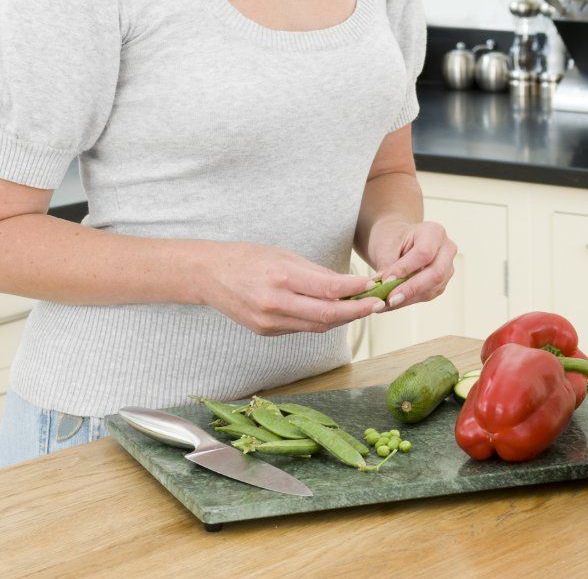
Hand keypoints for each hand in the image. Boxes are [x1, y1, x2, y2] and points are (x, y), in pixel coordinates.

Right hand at [197, 241, 379, 335]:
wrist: (210, 274)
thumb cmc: (248, 258)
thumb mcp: (285, 255)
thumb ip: (317, 273)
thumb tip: (348, 284)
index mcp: (282, 277)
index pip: (329, 289)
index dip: (356, 290)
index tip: (373, 286)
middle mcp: (275, 303)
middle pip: (327, 316)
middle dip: (357, 312)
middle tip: (377, 305)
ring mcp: (269, 322)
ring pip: (316, 327)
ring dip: (341, 319)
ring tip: (360, 309)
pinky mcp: (265, 332)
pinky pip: (300, 329)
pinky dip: (319, 322)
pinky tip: (331, 313)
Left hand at [364, 219, 455, 311]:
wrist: (397, 242)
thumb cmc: (392, 238)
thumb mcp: (385, 246)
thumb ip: (387, 266)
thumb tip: (384, 287)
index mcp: (434, 232)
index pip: (424, 253)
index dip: (405, 269)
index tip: (386, 280)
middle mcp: (446, 249)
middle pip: (436, 273)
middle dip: (411, 288)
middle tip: (390, 299)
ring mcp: (447, 267)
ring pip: (433, 288)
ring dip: (409, 298)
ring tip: (386, 303)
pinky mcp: (441, 283)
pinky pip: (428, 295)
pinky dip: (409, 301)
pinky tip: (393, 303)